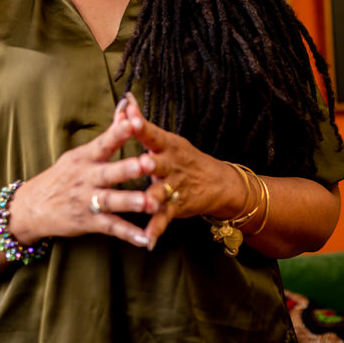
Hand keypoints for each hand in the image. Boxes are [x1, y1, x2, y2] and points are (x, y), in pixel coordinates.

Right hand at [9, 101, 156, 248]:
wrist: (32, 208)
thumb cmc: (63, 176)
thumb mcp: (81, 153)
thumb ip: (109, 134)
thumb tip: (128, 108)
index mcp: (86, 158)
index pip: (103, 142)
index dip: (118, 132)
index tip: (135, 122)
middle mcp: (86, 178)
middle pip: (109, 172)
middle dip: (128, 169)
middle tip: (148, 163)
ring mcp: (87, 201)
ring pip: (111, 201)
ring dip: (131, 202)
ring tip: (150, 203)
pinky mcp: (89, 222)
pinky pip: (112, 228)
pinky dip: (129, 234)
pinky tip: (146, 238)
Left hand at [117, 93, 247, 249]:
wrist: (218, 183)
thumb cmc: (183, 157)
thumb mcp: (166, 140)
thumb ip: (141, 125)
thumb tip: (125, 101)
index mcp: (167, 146)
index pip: (152, 134)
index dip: (142, 127)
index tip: (131, 118)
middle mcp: (171, 165)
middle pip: (159, 163)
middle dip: (150, 163)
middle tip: (143, 162)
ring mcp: (175, 187)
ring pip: (162, 192)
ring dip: (154, 197)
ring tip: (146, 204)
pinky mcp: (177, 207)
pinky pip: (164, 219)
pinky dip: (156, 230)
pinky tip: (147, 241)